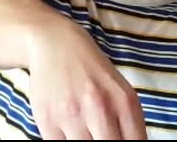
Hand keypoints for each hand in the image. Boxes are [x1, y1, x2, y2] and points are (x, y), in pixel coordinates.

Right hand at [26, 20, 147, 139]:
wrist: (55, 44)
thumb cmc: (92, 71)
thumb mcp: (120, 91)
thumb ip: (130, 124)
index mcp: (124, 102)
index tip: (118, 140)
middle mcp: (100, 107)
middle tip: (100, 136)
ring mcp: (71, 114)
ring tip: (85, 132)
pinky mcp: (47, 119)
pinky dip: (65, 141)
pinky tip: (68, 131)